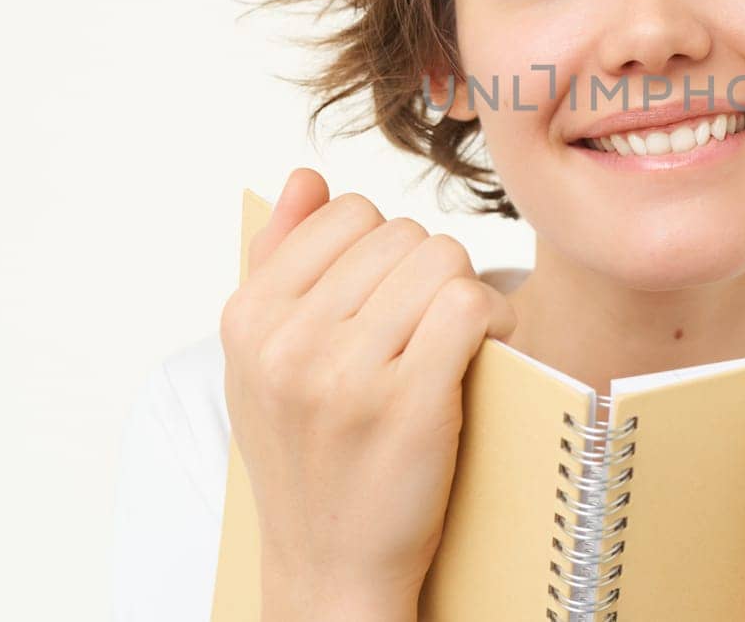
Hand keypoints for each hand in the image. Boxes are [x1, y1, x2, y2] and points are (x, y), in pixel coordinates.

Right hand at [218, 167, 518, 620]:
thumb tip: (307, 176)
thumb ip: (279, 259)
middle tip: (429, 324)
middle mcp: (288, 341)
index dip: (386, 248)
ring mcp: (347, 374)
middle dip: (428, 271)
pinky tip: (487, 349)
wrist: (329, 567)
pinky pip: (470, 306)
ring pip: (443, 261)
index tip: (392, 295)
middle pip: (404, 235)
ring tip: (456, 338)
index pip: (348, 213)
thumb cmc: (307, 455)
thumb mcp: (263, 360)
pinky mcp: (409, 404)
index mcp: (249, 318)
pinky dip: (496, 320)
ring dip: (466, 293)